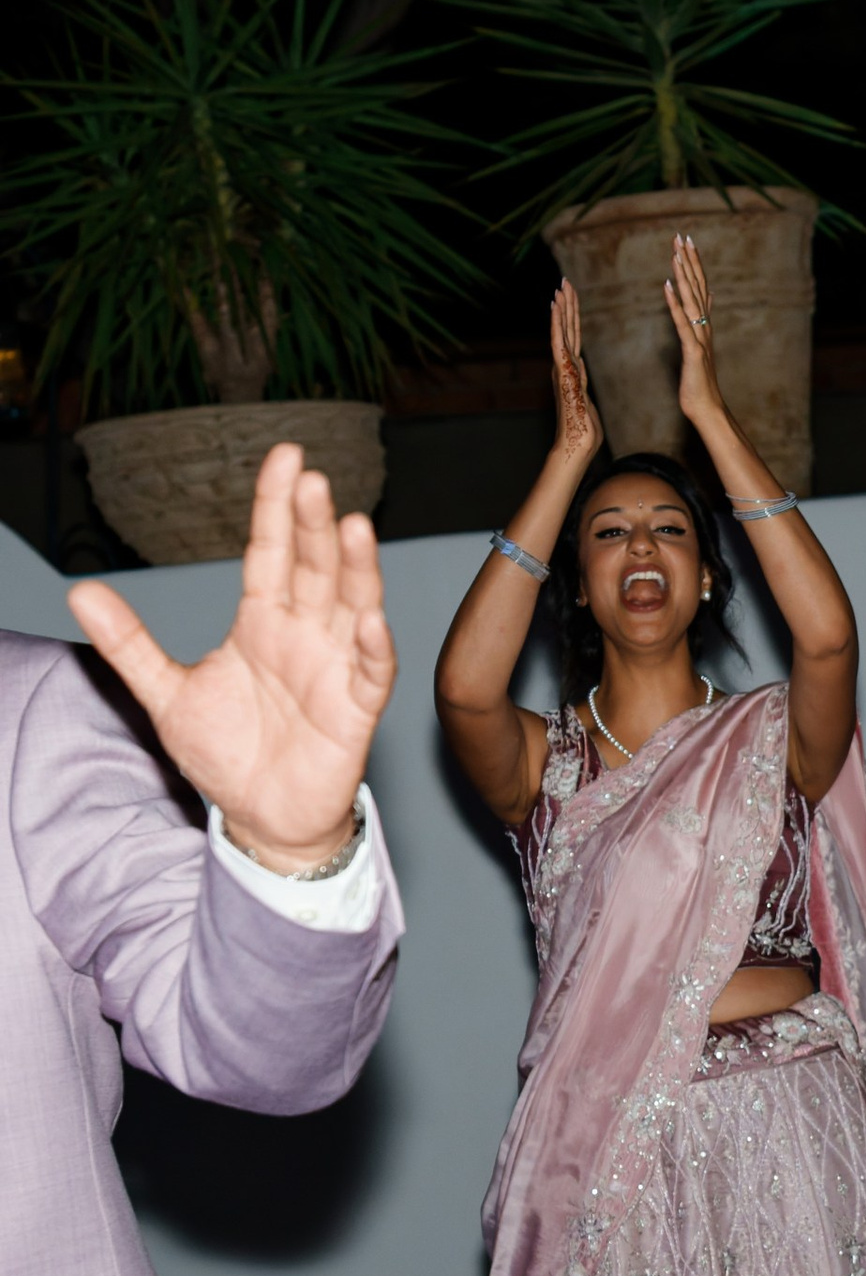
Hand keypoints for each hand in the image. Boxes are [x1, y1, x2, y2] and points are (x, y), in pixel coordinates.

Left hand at [68, 444, 395, 868]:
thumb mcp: (166, 693)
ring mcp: (334, 668)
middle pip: (313, 567)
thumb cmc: (227, 754)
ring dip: (356, 568)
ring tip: (354, 527)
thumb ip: (130, 643)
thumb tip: (81, 592)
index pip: (271, 552)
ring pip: (352, 606)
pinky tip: (369, 621)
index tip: (285, 457)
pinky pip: (371, 673)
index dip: (276, 506)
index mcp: (262, 622)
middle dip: (313, 524)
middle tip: (310, 481)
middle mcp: (304, 635)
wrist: (260, 818)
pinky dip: (373, 647)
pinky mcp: (355, 711)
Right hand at [548, 279, 599, 463]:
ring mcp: (563, 369)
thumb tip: (582, 381)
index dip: (572, 317)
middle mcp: (565, 367)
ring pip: (562, 332)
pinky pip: (559, 343)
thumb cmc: (584, 432)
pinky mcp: (563, 373)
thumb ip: (582, 388)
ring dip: (562, 309)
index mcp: (572, 372)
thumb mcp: (587, 404)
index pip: (573, 338)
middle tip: (565, 282)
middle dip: (566, 305)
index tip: (570, 297)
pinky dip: (557, 324)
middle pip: (567, 330)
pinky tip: (555, 308)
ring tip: (560, 288)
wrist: (577, 446)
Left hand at [666, 234, 726, 431]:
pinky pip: (682, 323)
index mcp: (704, 325)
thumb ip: (703, 320)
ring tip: (676, 253)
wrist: (707, 407)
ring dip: (683, 275)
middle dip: (689, 260)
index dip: (694, 264)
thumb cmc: (700, 382)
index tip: (687, 242)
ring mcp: (699, 338)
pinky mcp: (692, 351)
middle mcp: (704, 327)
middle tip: (682, 236)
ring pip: (691, 300)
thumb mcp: (700, 346)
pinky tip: (667, 286)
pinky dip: (675, 303)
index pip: (700, 287)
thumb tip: (709, 297)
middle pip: (698, 287)